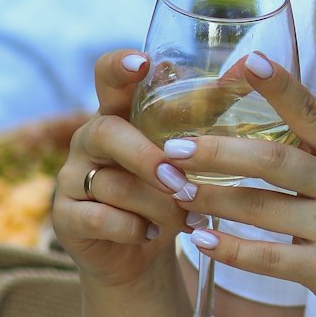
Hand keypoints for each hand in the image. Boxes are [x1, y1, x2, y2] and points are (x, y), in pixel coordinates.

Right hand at [53, 50, 194, 288]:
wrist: (139, 254)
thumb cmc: (169, 189)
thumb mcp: (188, 148)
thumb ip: (210, 109)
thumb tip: (249, 67)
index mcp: (118, 113)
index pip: (107, 77)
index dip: (119, 66)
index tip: (142, 62)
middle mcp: (88, 139)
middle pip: (106, 131)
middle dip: (148, 158)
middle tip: (182, 183)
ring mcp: (71, 178)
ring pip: (110, 183)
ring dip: (156, 204)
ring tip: (189, 218)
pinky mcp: (66, 218)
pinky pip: (98, 218)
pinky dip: (132, 228)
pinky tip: (152, 233)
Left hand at [162, 58, 315, 316]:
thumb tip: (270, 120)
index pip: (313, 113)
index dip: (281, 87)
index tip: (247, 63)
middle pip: (274, 161)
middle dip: (218, 153)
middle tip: (173, 148)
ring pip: (263, 208)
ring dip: (212, 199)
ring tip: (175, 191)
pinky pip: (269, 258)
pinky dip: (231, 249)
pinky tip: (201, 240)